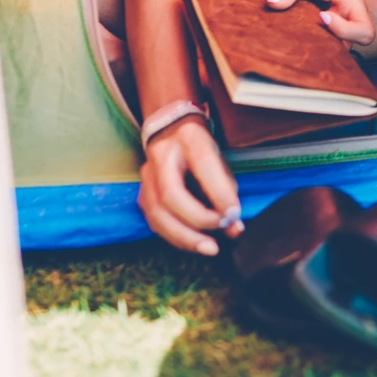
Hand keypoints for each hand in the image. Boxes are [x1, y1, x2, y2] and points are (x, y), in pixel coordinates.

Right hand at [138, 115, 241, 255]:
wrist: (171, 129)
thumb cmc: (202, 148)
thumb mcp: (220, 160)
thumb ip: (228, 192)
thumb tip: (234, 227)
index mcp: (189, 137)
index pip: (203, 165)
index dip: (219, 193)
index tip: (234, 214)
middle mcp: (162, 154)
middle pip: (171, 194)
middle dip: (198, 220)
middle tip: (222, 230)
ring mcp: (147, 174)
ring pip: (156, 212)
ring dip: (184, 236)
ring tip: (209, 247)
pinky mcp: (142, 192)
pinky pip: (154, 221)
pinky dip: (175, 236)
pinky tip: (193, 242)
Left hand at [265, 0, 373, 43]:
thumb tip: (273, 4)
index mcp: (353, 5)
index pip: (364, 30)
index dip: (345, 30)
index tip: (322, 15)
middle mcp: (350, 20)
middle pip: (350, 46)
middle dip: (327, 44)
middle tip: (306, 30)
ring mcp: (339, 29)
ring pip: (336, 51)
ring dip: (318, 47)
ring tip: (299, 35)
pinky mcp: (327, 34)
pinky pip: (325, 47)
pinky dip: (312, 47)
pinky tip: (297, 38)